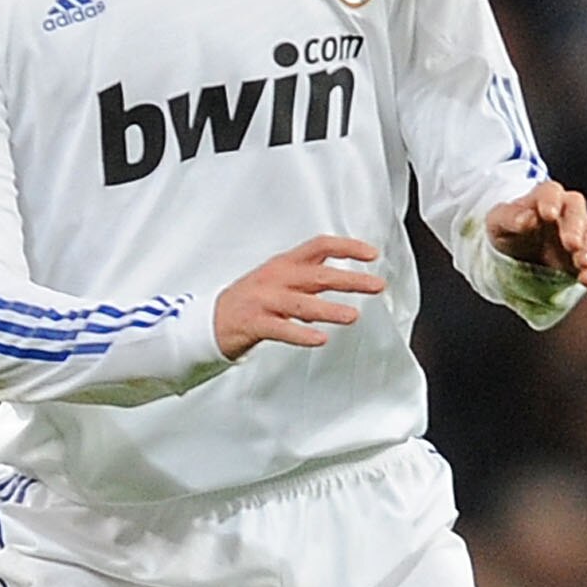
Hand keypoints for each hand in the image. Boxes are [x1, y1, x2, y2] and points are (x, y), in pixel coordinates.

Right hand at [214, 235, 383, 359]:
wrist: (210, 321)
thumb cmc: (249, 299)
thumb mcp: (278, 276)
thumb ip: (308, 273)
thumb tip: (342, 270)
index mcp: (284, 264)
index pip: (319, 246)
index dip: (347, 248)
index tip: (371, 254)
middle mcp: (276, 278)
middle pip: (317, 275)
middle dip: (350, 280)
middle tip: (376, 286)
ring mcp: (264, 301)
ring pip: (301, 304)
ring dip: (329, 310)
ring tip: (353, 316)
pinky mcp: (253, 323)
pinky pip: (280, 329)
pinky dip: (301, 334)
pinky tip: (320, 339)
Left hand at [486, 180, 586, 288]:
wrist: (515, 256)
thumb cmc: (507, 232)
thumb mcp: (498, 223)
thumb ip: (510, 218)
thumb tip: (527, 219)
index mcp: (543, 198)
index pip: (551, 192)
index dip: (551, 201)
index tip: (548, 215)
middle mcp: (566, 211)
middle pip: (576, 210)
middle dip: (575, 227)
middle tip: (572, 244)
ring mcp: (580, 233)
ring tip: (582, 264)